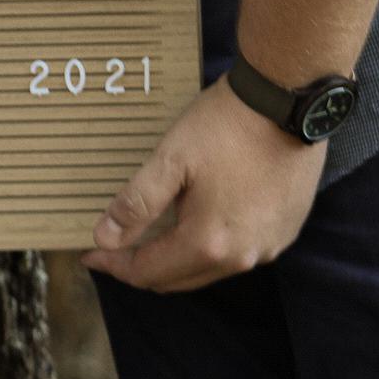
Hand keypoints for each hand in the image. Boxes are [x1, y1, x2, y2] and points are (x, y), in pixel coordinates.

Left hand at [81, 78, 324, 291]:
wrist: (288, 99)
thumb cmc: (227, 125)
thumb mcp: (171, 159)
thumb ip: (136, 203)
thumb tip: (104, 238)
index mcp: (209, 243)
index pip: (149, 272)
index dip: (114, 265)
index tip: (90, 252)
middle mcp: (243, 257)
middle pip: (179, 279)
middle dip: (142, 266)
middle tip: (115, 245)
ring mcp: (270, 245)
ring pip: (210, 268)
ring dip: (177, 257)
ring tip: (152, 233)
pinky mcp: (287, 229)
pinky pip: (240, 252)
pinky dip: (211, 246)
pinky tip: (198, 221)